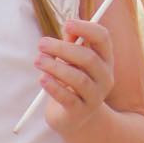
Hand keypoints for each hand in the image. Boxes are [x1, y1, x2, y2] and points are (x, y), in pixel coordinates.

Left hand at [33, 17, 113, 136]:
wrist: (75, 118)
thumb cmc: (72, 82)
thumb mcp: (72, 61)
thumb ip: (71, 44)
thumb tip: (69, 26)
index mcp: (105, 60)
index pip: (103, 38)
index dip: (87, 28)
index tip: (67, 24)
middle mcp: (104, 77)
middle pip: (88, 58)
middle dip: (63, 49)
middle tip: (41, 44)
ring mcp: (95, 96)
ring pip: (78, 79)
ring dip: (56, 67)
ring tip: (38, 61)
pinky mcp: (80, 112)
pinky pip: (67, 98)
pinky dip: (54, 87)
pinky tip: (42, 79)